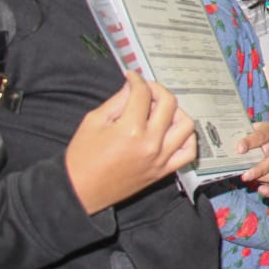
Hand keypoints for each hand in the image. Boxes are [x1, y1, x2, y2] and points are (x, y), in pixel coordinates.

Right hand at [66, 72, 197, 214]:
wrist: (80, 190)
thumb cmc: (82, 157)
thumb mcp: (93, 122)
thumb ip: (116, 101)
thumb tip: (132, 86)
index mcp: (130, 130)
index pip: (143, 94)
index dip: (137, 80)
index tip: (132, 77)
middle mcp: (150, 144)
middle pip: (169, 104)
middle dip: (157, 89)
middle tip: (146, 90)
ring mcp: (160, 158)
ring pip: (186, 125)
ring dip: (176, 112)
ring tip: (161, 111)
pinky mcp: (162, 171)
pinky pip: (188, 152)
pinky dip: (187, 138)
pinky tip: (173, 131)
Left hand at [237, 121, 268, 198]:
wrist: (259, 138)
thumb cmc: (250, 134)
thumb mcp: (246, 129)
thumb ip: (238, 134)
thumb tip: (223, 141)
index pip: (262, 136)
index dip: (251, 142)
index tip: (239, 149)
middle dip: (259, 169)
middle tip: (245, 176)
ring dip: (261, 178)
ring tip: (247, 177)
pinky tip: (261, 190)